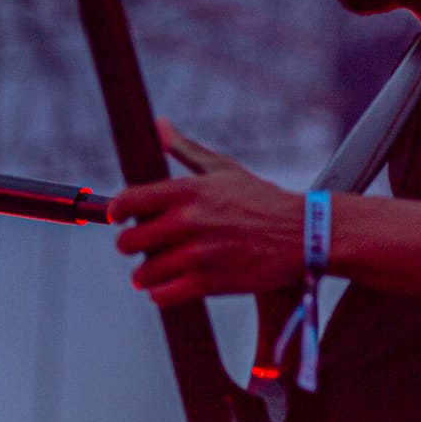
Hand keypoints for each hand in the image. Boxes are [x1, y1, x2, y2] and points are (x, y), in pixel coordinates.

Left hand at [108, 118, 302, 306]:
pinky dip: (161, 294)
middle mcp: (189, 221)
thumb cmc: (263, 200)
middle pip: (129, 241)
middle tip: (140, 247)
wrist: (304, 235)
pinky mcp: (209, 282)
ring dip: (145, 275)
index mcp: (188, 191)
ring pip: (144, 273)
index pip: (128, 201)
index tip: (118, 218)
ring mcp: (198, 254)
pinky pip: (163, 295)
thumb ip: (186, 150)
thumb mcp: (224, 169)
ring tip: (154, 271)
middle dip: (130, 246)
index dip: (117, 212)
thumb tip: (160, 126)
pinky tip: (168, 287)